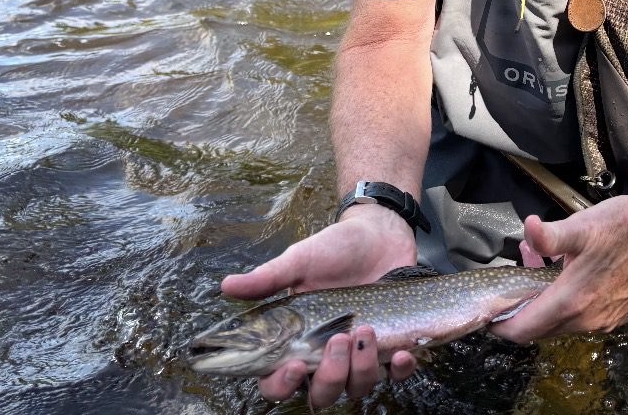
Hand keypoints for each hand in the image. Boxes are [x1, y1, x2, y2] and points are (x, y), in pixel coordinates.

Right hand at [219, 205, 418, 404]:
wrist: (379, 232)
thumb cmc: (335, 247)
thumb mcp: (301, 260)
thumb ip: (268, 279)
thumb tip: (225, 287)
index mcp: (294, 341)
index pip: (277, 381)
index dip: (281, 384)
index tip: (293, 365)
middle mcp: (324, 355)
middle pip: (320, 394)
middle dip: (329, 376)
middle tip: (337, 340)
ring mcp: (359, 354)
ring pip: (356, 388)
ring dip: (362, 367)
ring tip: (366, 328)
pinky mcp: (391, 346)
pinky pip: (395, 375)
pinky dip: (400, 369)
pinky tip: (402, 352)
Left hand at [490, 188, 627, 342]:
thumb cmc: (625, 225)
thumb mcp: (581, 225)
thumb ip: (548, 235)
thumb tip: (527, 228)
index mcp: (572, 301)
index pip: (524, 329)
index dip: (501, 324)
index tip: (489, 311)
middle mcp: (588, 320)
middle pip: (540, 330)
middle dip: (524, 309)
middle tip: (518, 279)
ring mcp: (605, 321)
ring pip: (562, 324)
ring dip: (546, 305)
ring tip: (543, 268)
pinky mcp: (619, 316)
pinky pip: (582, 320)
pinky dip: (568, 305)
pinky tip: (570, 275)